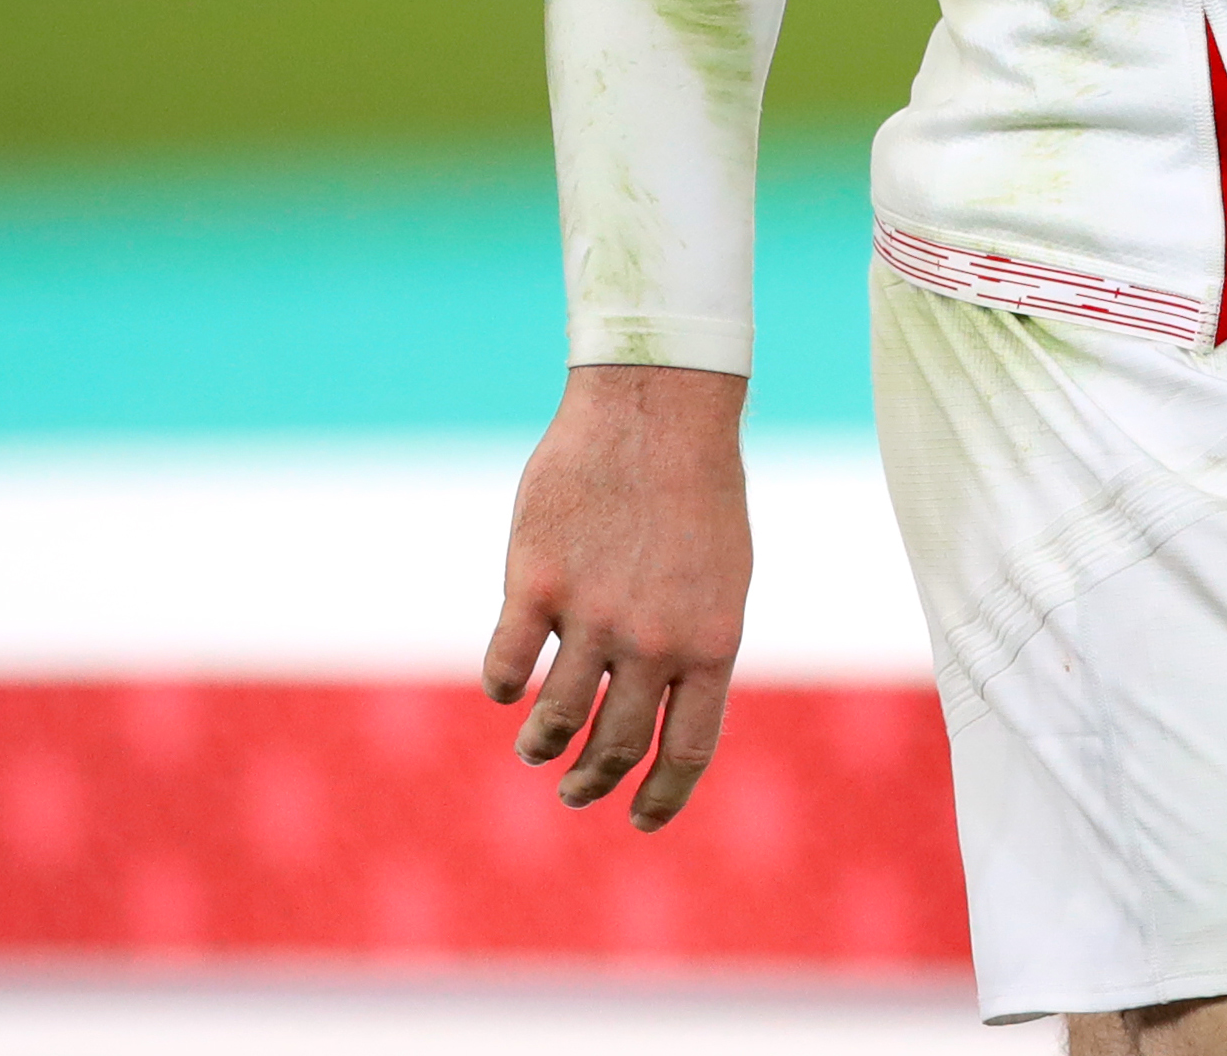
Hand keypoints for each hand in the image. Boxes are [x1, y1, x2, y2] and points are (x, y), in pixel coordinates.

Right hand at [482, 362, 752, 831]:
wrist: (657, 406)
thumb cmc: (696, 489)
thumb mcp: (722, 576)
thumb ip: (695, 644)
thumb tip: (666, 707)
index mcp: (711, 641)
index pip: (688, 751)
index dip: (662, 798)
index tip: (640, 820)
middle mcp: (654, 640)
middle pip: (618, 745)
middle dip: (593, 780)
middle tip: (576, 789)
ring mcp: (593, 614)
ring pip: (555, 718)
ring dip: (543, 745)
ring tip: (537, 748)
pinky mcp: (535, 584)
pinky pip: (508, 665)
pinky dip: (504, 687)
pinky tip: (507, 685)